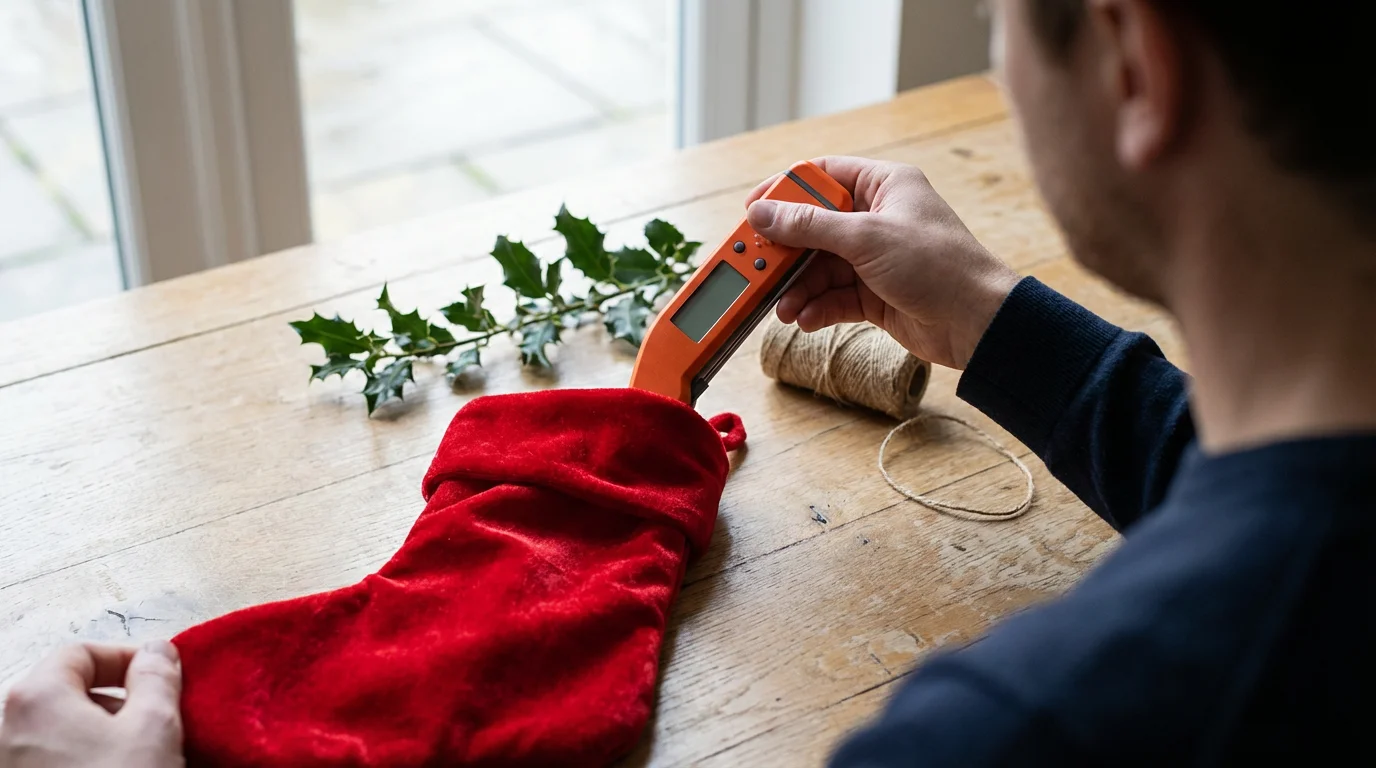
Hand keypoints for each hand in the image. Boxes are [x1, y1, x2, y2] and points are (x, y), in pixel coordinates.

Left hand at [1, 642, 183, 767]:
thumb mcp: (153, 726)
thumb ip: (157, 677)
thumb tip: (157, 651)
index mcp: (36, 698)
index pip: (81, 651)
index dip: (128, 657)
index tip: (160, 674)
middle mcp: (10, 726)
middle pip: (70, 691)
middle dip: (120, 699)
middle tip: (157, 719)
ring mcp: (12, 761)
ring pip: (65, 728)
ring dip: (107, 731)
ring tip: (141, 754)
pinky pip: (57, 757)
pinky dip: (88, 756)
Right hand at [747, 157, 1020, 368]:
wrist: (977, 322)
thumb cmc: (938, 266)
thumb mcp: (866, 238)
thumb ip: (809, 226)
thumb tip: (762, 214)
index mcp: (882, 185)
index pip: (820, 176)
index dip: (783, 192)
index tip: (752, 212)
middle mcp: (877, 218)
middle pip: (813, 227)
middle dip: (785, 251)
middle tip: (756, 267)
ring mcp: (875, 258)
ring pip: (819, 267)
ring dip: (797, 287)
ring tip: (781, 307)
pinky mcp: (875, 294)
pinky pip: (833, 296)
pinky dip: (816, 307)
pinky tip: (805, 318)